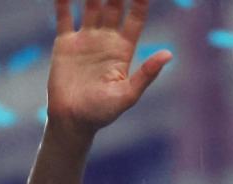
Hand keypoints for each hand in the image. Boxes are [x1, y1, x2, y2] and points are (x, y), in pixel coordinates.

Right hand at [47, 0, 171, 135]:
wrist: (72, 121)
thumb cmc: (102, 113)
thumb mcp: (127, 95)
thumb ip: (146, 74)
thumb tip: (168, 54)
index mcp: (123, 50)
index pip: (135, 18)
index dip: (140, 1)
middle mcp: (106, 40)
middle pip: (114, 6)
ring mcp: (86, 39)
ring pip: (91, 5)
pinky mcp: (65, 43)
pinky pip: (65, 16)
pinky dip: (63, 1)